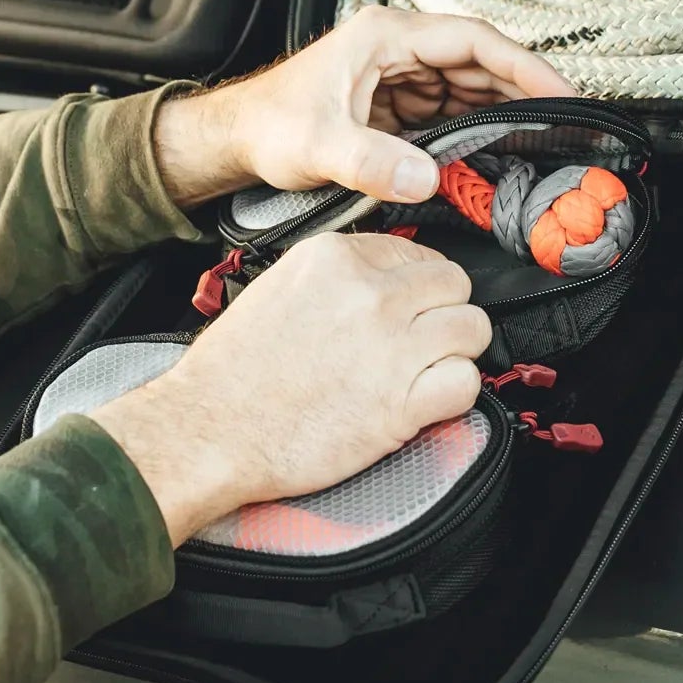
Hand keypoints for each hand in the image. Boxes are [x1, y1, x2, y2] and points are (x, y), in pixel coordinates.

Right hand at [91, 233, 489, 543]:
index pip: (417, 253)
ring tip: (422, 372)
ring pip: (473, 329)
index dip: (418, 285)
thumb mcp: (279, 289)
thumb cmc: (232, 372)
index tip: (407, 309)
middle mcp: (370, 293)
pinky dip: (453, 396)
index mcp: (335, 257)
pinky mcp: (402, 402)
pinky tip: (423, 402)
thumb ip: (336, 277)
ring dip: (454, 352)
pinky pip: (467, 383)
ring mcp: (390, 345)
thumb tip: (382, 281)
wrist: (210, 430)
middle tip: (418, 342)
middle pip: (454, 285)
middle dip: (442, 313)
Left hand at [152, 7, 573, 208]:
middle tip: (563, 124)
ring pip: (468, 86)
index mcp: (384, 37)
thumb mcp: (319, 146)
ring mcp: (396, 75)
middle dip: (522, 91)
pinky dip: (475, 130)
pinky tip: (494, 152)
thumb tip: (424, 176)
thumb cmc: (266, 124)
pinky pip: (449, 111)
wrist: (235, 139)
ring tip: (538, 140)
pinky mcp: (394, 103)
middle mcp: (395, 49)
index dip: (523, 64)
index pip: (473, 40)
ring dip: (501, 112)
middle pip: (479, 61)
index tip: (559, 91)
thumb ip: (371, 162)